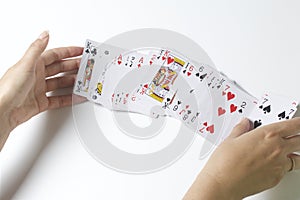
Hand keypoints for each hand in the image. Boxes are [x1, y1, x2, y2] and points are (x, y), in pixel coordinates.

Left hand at [0, 31, 82, 148]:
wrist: (4, 111)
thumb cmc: (10, 88)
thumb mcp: (26, 64)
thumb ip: (37, 48)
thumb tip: (45, 33)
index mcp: (33, 64)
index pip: (55, 55)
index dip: (68, 52)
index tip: (80, 51)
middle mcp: (37, 76)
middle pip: (60, 69)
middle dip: (74, 66)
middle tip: (86, 65)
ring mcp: (40, 89)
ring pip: (61, 83)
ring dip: (73, 82)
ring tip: (84, 81)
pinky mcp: (42, 102)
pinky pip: (59, 99)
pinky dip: (69, 98)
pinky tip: (76, 96)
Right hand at [184, 117, 299, 199]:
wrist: (223, 183)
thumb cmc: (225, 162)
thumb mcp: (231, 139)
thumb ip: (241, 129)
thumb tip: (244, 124)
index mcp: (268, 134)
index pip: (294, 125)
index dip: (298, 122)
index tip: (298, 122)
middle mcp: (278, 149)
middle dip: (299, 137)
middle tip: (295, 135)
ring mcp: (279, 165)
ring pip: (297, 158)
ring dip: (294, 154)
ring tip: (286, 153)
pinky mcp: (276, 178)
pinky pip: (286, 170)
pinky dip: (281, 167)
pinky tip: (270, 165)